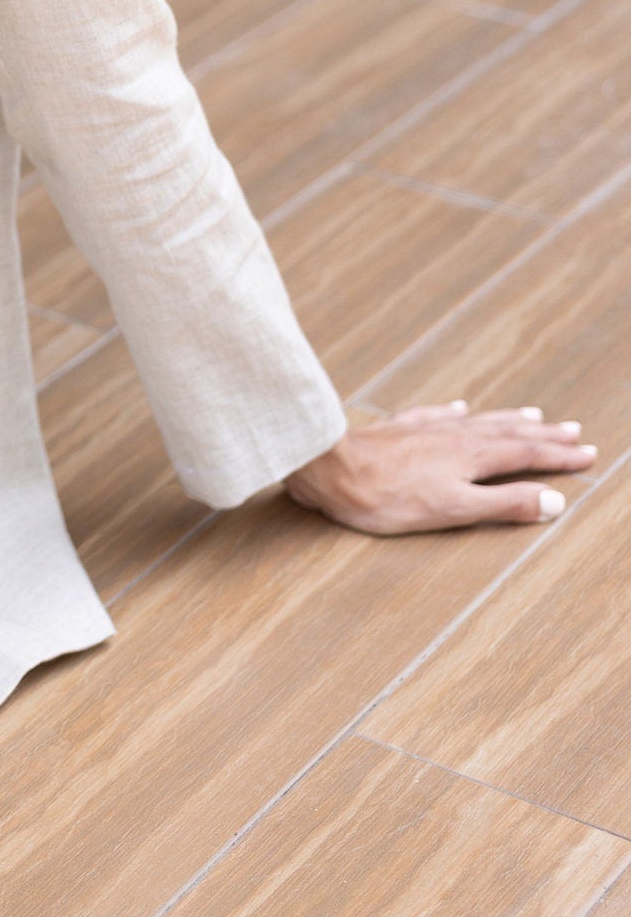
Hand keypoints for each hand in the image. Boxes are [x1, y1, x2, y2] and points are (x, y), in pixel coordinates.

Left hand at [288, 401, 596, 534]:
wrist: (328, 467)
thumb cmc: (386, 496)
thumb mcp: (453, 509)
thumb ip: (503, 504)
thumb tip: (553, 501)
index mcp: (472, 458)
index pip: (527, 454)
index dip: (559, 456)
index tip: (588, 453)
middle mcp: (454, 437)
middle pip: (508, 433)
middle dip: (544, 434)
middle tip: (573, 430)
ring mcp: (426, 430)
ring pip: (479, 421)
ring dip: (509, 419)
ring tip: (533, 414)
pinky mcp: (399, 429)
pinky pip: (437, 415)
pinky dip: (455, 412)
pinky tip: (459, 407)